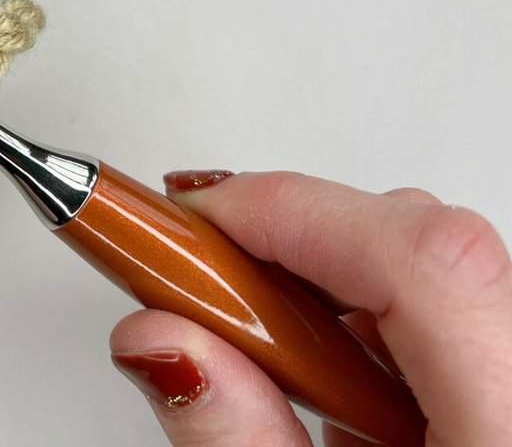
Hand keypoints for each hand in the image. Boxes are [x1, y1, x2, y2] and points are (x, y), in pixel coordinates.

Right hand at [110, 170, 511, 444]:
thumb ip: (241, 442)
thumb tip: (160, 340)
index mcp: (509, 428)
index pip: (421, 261)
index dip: (289, 213)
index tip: (188, 221)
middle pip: (422, 244)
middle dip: (288, 243)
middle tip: (201, 284)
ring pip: (433, 263)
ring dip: (323, 283)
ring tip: (266, 351)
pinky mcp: (511, 376)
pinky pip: (452, 303)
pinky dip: (366, 315)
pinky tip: (327, 376)